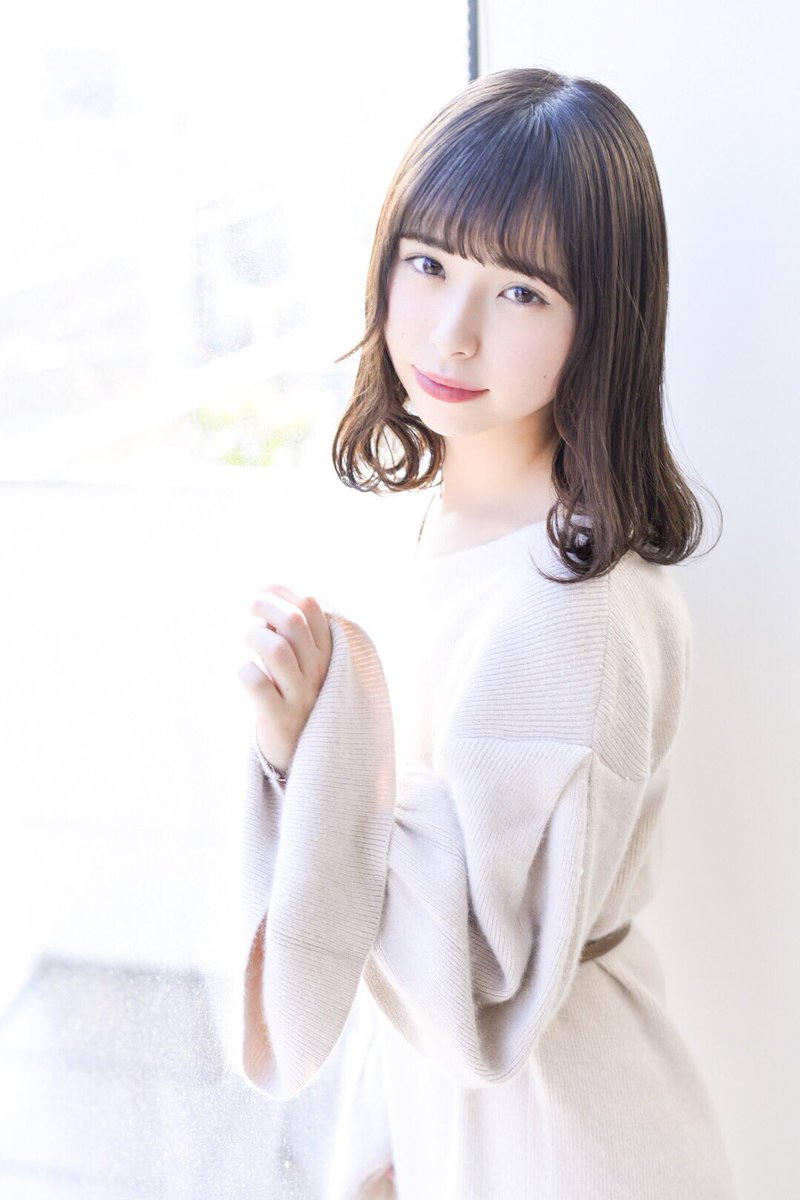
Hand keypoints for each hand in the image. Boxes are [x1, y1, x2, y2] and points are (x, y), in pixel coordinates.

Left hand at [238, 583, 333, 775]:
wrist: (304, 758)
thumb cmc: (296, 700)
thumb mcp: (306, 666)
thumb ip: (293, 635)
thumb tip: (262, 598)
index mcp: (327, 654)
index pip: (312, 607)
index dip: (283, 591)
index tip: (263, 590)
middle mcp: (318, 672)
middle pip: (293, 621)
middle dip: (264, 604)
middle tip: (247, 607)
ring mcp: (300, 696)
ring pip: (275, 649)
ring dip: (252, 636)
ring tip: (245, 639)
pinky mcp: (279, 719)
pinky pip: (257, 684)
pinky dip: (243, 670)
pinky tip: (242, 670)